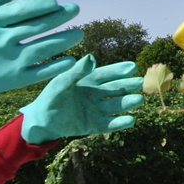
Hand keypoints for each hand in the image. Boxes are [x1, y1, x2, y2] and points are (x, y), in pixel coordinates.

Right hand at [0, 0, 82, 114]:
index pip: (25, 8)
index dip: (44, 3)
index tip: (56, 1)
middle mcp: (1, 40)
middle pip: (38, 25)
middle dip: (60, 16)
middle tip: (75, 9)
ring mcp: (8, 61)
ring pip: (44, 47)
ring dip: (65, 39)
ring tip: (79, 33)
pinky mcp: (12, 80)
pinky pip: (41, 71)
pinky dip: (57, 65)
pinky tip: (71, 59)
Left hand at [20, 56, 144, 143]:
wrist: (42, 120)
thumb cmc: (50, 97)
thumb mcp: (61, 83)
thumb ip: (75, 72)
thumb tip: (91, 58)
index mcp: (88, 81)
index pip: (107, 74)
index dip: (119, 70)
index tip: (132, 67)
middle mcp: (96, 94)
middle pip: (115, 89)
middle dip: (128, 86)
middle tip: (141, 82)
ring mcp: (96, 110)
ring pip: (115, 106)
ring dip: (127, 102)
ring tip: (139, 99)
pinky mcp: (94, 126)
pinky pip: (109, 124)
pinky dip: (119, 123)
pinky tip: (131, 120)